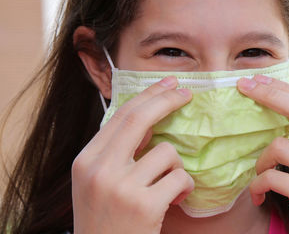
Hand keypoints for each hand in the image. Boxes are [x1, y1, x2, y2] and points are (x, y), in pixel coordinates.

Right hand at [71, 76, 194, 233]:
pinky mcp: (144, 205)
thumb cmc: (107, 220)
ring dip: (177, 167)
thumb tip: (151, 122)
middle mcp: (99, 169)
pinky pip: (180, 177)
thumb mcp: (99, 182)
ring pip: (167, 152)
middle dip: (168, 100)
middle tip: (187, 93)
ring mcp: (120, 187)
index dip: (149, 96)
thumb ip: (117, 153)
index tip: (168, 84)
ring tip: (169, 187)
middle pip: (140, 119)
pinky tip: (175, 200)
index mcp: (86, 160)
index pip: (121, 115)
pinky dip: (184, 187)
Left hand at [237, 75, 288, 233]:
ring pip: (279, 146)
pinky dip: (257, 186)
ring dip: (260, 162)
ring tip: (259, 178)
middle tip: (243, 86)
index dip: (283, 89)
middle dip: (269, 94)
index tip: (259, 81)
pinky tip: (257, 196)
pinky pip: (271, 177)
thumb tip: (283, 123)